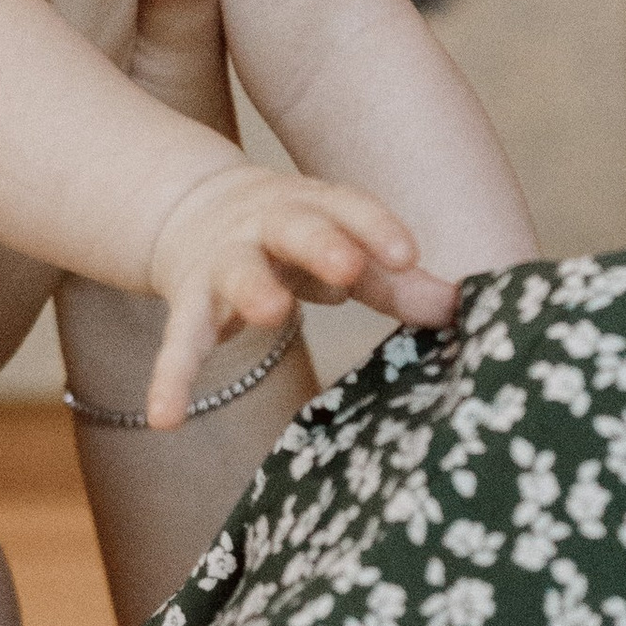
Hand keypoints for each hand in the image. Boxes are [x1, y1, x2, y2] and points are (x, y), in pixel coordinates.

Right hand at [142, 162, 452, 432]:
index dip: (376, 228)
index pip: (349, 208)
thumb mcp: (342, 250)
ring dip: (253, 290)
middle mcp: (265, 226)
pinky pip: (179, 343)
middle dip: (321, 245)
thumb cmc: (296, 240)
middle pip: (294, 228)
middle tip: (348, 267)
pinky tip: (164, 418)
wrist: (194, 209)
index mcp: (312, 207)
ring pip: (237, 272)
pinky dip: (170, 379)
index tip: (408, 254)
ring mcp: (223, 263)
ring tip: (269, 312)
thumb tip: (461, 307)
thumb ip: (394, 282)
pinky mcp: (189, 305)